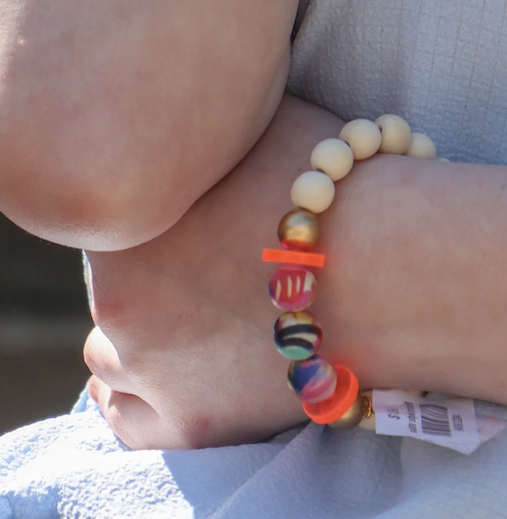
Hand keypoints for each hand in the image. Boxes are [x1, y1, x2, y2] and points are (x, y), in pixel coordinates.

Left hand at [84, 96, 341, 449]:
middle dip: (150, 269)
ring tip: (186, 315)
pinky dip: (141, 397)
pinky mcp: (188, 423)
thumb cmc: (330, 179)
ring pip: (108, 353)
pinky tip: (167, 371)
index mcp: (127, 222)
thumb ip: (213, 117)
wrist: (386, 264)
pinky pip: (126, 420)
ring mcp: (150, 367)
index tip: (189, 211)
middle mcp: (120, 297)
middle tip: (199, 259)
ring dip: (141, 332)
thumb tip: (199, 95)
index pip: (109, 216)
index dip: (151, 210)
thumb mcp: (262, 116)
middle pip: (111, 281)